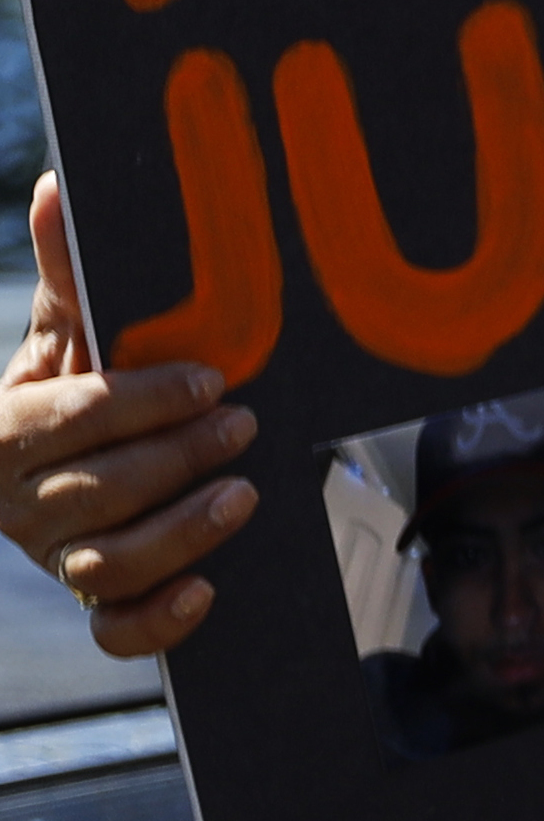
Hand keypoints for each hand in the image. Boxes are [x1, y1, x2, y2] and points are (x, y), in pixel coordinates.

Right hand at [0, 179, 254, 656]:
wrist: (54, 472)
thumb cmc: (66, 396)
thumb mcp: (64, 336)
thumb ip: (69, 277)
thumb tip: (59, 190)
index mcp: (4, 430)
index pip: (70, 416)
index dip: (141, 401)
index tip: (209, 381)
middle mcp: (18, 502)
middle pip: (97, 490)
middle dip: (174, 458)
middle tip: (242, 428)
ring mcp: (54, 558)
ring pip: (111, 560)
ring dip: (182, 532)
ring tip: (243, 496)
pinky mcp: (93, 602)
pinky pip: (118, 630)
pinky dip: (159, 620)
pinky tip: (206, 595)